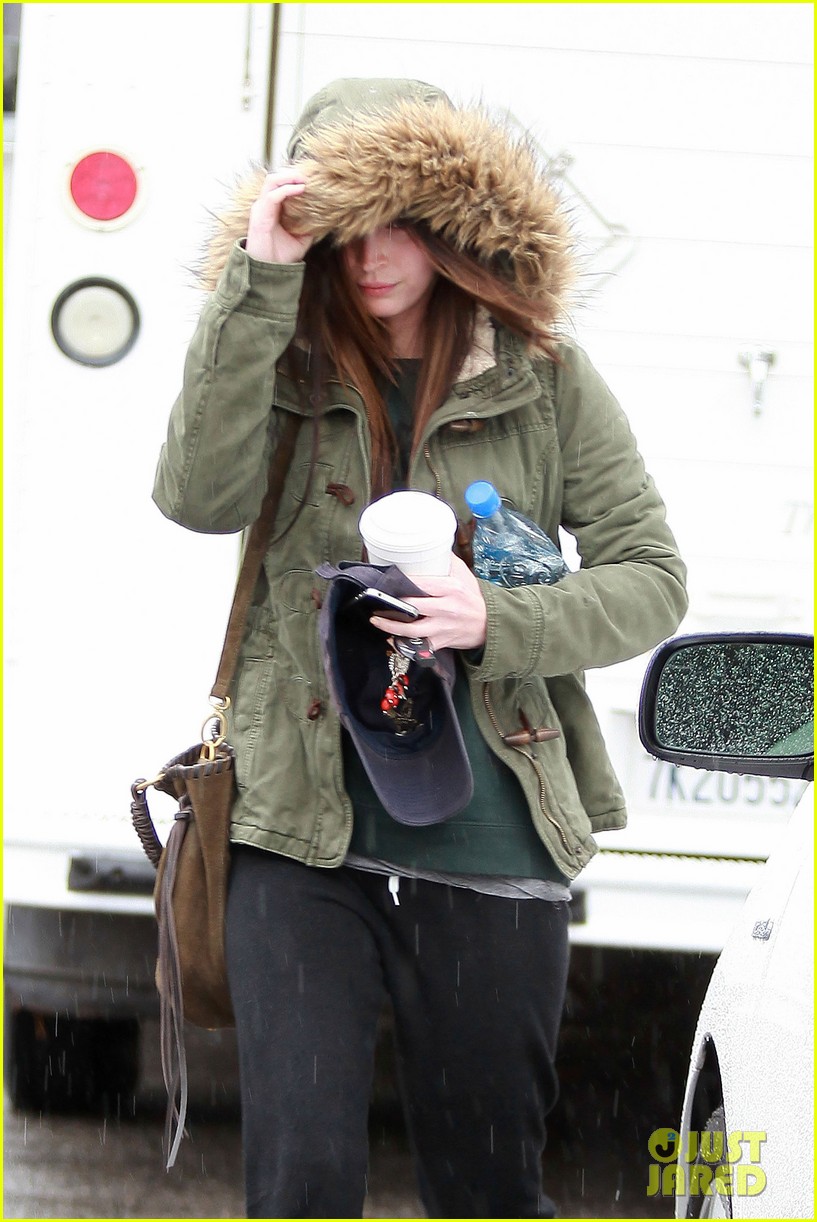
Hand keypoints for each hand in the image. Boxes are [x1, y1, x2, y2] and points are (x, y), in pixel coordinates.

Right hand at [245, 170, 313, 264]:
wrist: (270, 272)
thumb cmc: (281, 257)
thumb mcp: (301, 240)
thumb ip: (309, 227)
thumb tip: (324, 219)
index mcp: (272, 208)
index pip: (280, 184)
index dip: (294, 178)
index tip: (312, 179)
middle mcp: (264, 205)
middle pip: (275, 177)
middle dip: (292, 173)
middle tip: (309, 176)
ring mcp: (260, 208)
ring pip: (272, 180)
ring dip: (289, 177)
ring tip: (304, 180)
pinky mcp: (259, 215)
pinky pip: (273, 195)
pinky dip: (287, 189)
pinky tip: (300, 190)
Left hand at [370, 554, 487, 651]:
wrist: (489, 624)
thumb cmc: (472, 598)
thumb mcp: (463, 575)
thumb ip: (446, 560)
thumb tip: (429, 545)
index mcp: (450, 589)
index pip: (420, 584)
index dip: (400, 584)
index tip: (385, 582)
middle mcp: (446, 608)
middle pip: (413, 607)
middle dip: (391, 604)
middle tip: (376, 600)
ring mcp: (443, 627)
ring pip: (412, 629)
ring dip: (391, 626)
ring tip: (376, 619)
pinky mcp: (441, 642)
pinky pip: (418, 646)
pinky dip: (403, 644)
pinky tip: (391, 639)